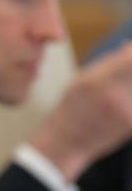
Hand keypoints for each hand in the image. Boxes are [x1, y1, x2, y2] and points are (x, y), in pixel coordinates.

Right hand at [27, 43, 131, 182]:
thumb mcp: (80, 82)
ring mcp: (124, 111)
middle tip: (125, 76)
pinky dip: (131, 100)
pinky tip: (122, 104)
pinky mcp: (131, 123)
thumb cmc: (72, 109)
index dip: (131, 55)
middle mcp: (112, 95)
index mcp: (96, 81)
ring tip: (119, 93)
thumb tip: (130, 45)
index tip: (129, 55)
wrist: (66, 144)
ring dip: (130, 87)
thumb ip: (107, 63)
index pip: (131, 58)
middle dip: (130, 73)